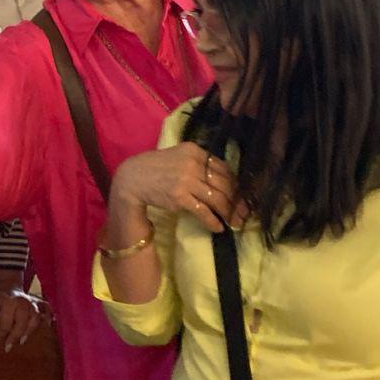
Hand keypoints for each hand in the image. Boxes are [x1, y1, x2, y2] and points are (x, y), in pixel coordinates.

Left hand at [0, 283, 41, 352]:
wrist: (8, 288)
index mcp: (9, 302)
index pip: (6, 322)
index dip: (0, 336)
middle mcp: (23, 302)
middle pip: (22, 321)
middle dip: (15, 336)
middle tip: (8, 348)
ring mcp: (33, 302)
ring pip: (36, 317)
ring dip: (30, 330)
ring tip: (22, 341)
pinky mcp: (40, 303)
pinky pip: (48, 309)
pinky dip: (49, 316)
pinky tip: (48, 326)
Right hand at [112, 143, 245, 232]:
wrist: (133, 178)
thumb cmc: (157, 167)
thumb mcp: (180, 157)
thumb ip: (200, 163)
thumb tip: (224, 180)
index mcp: (195, 151)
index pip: (224, 168)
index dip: (236, 184)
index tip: (242, 195)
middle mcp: (193, 164)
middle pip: (225, 184)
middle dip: (238, 201)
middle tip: (245, 213)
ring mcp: (186, 180)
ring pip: (217, 199)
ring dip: (229, 213)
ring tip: (235, 222)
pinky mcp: (180, 197)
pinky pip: (203, 211)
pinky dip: (213, 221)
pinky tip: (219, 227)